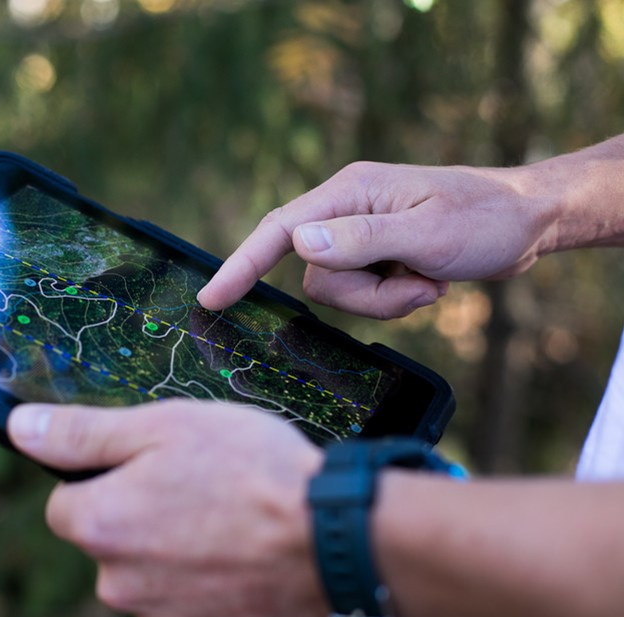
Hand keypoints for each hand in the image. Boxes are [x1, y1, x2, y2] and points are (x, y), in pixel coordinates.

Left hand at [7, 400, 347, 616]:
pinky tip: (250, 568)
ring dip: (181, 560)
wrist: (339, 542)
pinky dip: (213, 596)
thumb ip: (83, 434)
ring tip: (236, 529)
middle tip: (206, 493)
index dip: (107, 480)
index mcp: (102, 526)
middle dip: (146, 520)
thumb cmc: (253, 470)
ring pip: (155, 584)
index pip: (66, 505)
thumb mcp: (165, 427)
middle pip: (113, 546)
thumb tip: (18, 428)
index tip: (155, 470)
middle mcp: (121, 588)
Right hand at [198, 162, 553, 318]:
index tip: (212, 299)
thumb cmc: (484, 219)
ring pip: (340, 292)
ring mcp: (360, 237)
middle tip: (416, 283)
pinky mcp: (374, 257)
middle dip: (366, 295)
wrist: (526, 222)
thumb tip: (298, 244)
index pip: (279, 232)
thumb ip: (361, 240)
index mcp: (349, 193)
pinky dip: (396, 299)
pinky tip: (430, 281)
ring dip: (387, 300)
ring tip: (430, 280)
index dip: (242, 265)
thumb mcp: (427, 233)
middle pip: (317, 276)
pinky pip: (363, 296)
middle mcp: (345, 213)